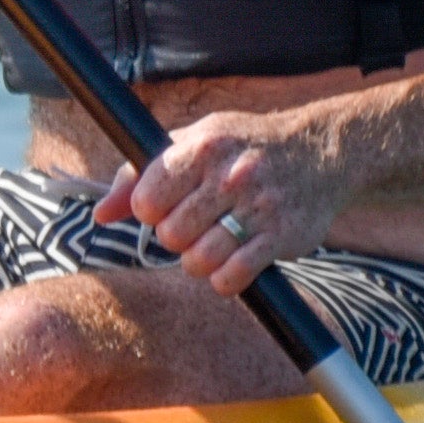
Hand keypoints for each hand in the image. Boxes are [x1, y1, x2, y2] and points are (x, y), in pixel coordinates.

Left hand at [98, 111, 342, 294]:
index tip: (166, 207)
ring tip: (211, 245)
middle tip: (194, 226)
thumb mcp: (193, 143)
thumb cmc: (245, 147)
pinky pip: (233, 277)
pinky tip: (231, 265)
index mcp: (202, 147)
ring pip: (199, 261)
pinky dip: (225, 279)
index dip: (150, 211)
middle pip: (170, 235)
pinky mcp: (282, 237)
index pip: (146, 200)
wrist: (322, 150)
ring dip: (199, 262)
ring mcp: (259, 207)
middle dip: (175, 238)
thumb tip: (100, 214)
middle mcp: (230, 176)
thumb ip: (141, 174)